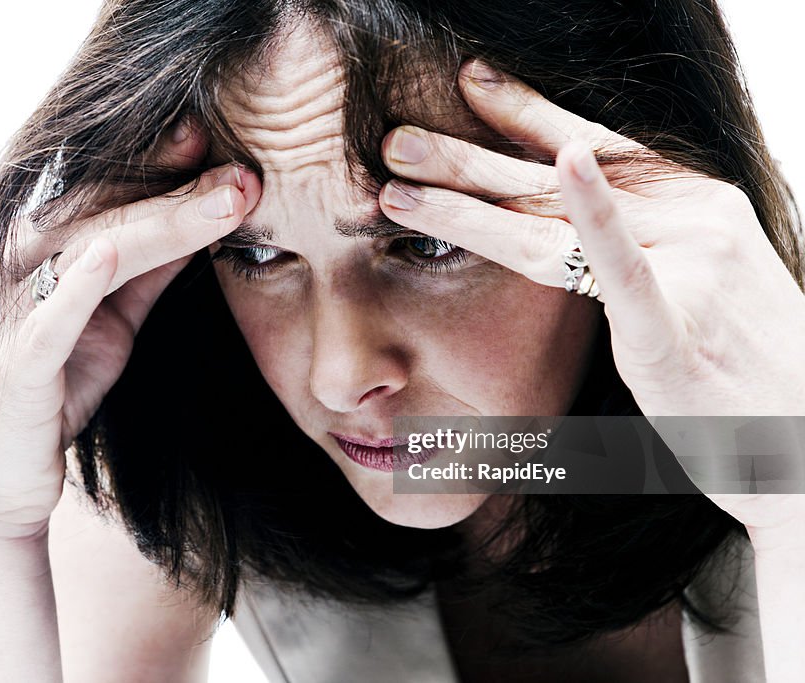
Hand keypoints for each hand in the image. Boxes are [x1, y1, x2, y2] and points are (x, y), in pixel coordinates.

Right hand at [0, 117, 260, 541]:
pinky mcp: (12, 374)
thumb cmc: (51, 396)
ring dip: (156, 222)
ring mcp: (12, 318)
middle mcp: (21, 272)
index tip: (230, 140)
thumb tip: (199, 221)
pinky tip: (106, 252)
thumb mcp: (113, 326)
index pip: (114, 196)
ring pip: (87, 252)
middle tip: (247, 171)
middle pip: (106, 212)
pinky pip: (44, 325)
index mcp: (47, 256)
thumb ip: (148, 272)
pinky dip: (74, 287)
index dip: (169, 167)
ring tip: (223, 199)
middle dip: (179, 188)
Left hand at [377, 58, 804, 539]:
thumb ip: (636, 246)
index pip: (595, 144)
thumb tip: (571, 224)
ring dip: (469, 196)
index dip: (525, 111)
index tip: (469, 83)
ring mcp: (689, 264)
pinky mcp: (675, 323)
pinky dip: (595, 214)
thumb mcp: (693, 285)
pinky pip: (626, 265)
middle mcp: (692, 217)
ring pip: (557, 220)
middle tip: (395, 136)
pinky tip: (565, 167)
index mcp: (693, 204)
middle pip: (556, 175)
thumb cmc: (741, 365)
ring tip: (399, 180)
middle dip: (469, 152)